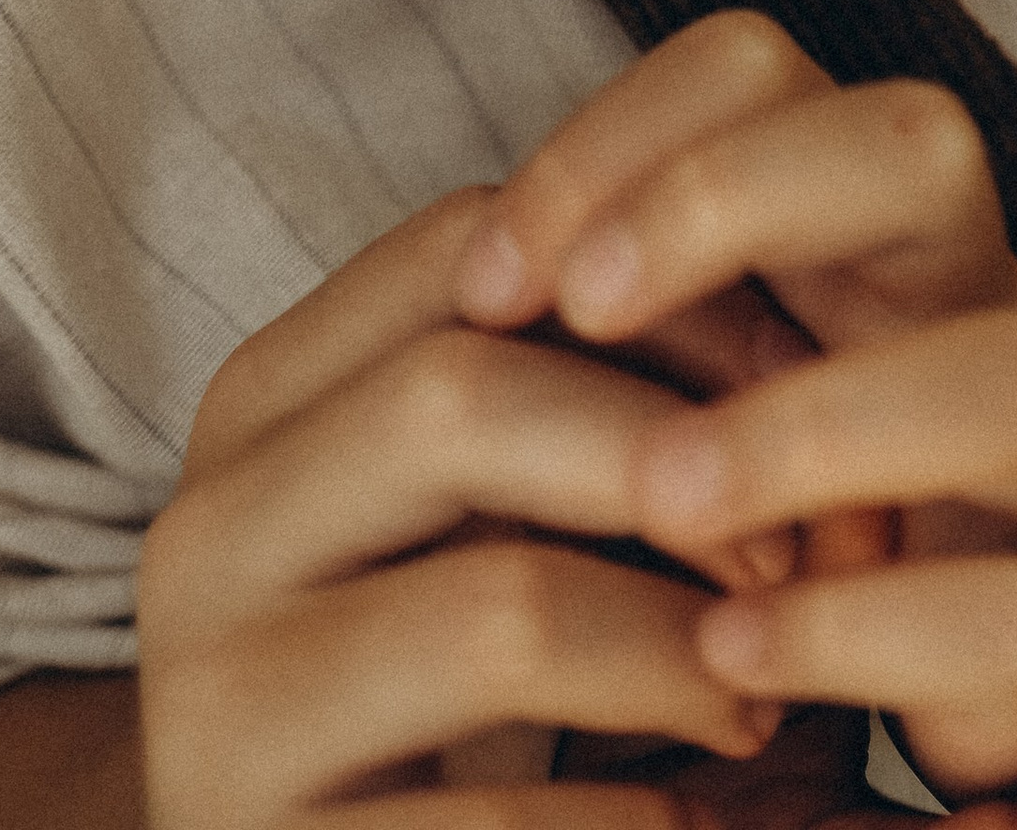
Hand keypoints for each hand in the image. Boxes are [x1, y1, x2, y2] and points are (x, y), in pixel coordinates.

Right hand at [137, 176, 786, 826]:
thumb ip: (600, 408)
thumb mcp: (509, 521)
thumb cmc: (472, 694)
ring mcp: (213, 710)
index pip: (464, 243)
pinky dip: (640, 820)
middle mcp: (206, 534)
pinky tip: (696, 821)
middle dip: (669, 457)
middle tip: (803, 551)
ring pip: (496, 612)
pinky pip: (498, 827)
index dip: (660, 287)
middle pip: (457, 397)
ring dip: (676, 655)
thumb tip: (811, 350)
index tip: (800, 370)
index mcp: (265, 407)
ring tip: (759, 706)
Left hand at [456, 12, 1016, 802]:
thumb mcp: (656, 392)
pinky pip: (1008, 616)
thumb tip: (471, 283)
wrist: (863, 701)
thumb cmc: (723, 527)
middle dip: (736, 200)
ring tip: (667, 499)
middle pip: (924, 146)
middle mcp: (968, 305)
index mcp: (853, 221)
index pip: (760, 72)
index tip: (491, 280)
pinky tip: (727, 653)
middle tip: (586, 314)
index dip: (625, 136)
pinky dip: (858, 629)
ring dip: (815, 424)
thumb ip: (598, 319)